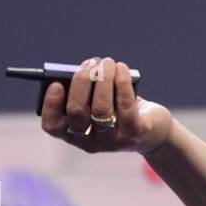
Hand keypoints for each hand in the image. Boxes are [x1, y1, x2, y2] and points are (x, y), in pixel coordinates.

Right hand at [40, 56, 174, 155]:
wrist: (154, 132)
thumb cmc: (119, 111)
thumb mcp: (100, 103)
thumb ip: (89, 91)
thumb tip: (85, 69)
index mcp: (73, 135)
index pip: (52, 125)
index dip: (51, 104)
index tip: (56, 83)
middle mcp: (89, 142)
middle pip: (77, 112)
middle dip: (82, 82)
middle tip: (90, 64)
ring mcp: (111, 141)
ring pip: (100, 108)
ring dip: (103, 79)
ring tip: (107, 63)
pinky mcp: (133, 134)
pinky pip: (125, 105)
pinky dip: (122, 82)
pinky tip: (121, 68)